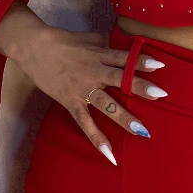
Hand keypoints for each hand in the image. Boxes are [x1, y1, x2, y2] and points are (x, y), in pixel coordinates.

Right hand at [14, 24, 166, 163]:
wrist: (32, 46)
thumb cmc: (62, 41)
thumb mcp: (88, 38)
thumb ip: (107, 42)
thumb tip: (125, 41)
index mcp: (99, 54)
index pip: (123, 58)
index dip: (141, 61)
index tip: (160, 66)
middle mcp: (93, 71)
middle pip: (119, 79)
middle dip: (139, 87)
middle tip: (160, 94)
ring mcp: (81, 88)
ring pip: (105, 103)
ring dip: (123, 117)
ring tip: (141, 130)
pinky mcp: (69, 101)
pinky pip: (84, 122)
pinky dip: (96, 137)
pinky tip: (110, 154)